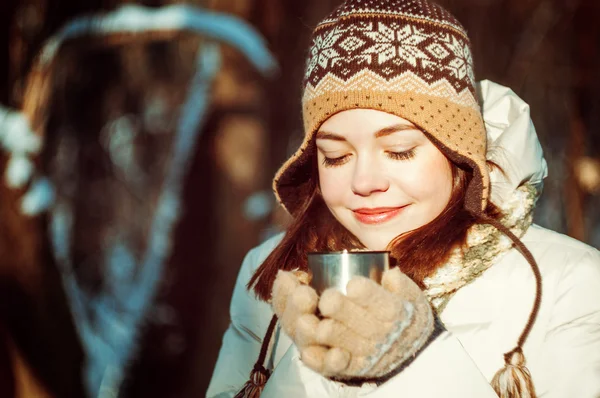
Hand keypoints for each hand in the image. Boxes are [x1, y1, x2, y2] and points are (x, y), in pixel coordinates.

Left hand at [271, 268, 434, 379]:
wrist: (410, 352)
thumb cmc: (404, 314)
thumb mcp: (410, 298)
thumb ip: (401, 286)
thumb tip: (392, 275)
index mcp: (397, 314)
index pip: (387, 306)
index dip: (369, 296)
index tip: (352, 284)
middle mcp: (383, 337)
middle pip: (364, 325)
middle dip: (343, 312)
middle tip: (325, 300)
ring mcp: (367, 355)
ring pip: (348, 346)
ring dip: (329, 335)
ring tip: (308, 322)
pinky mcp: (352, 368)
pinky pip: (336, 367)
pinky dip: (322, 361)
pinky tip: (307, 353)